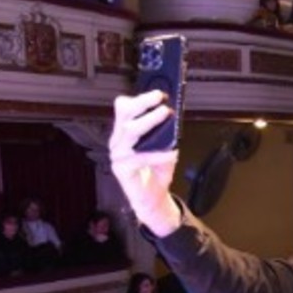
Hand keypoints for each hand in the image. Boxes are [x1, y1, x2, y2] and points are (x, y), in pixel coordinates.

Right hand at [109, 91, 181, 235]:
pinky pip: (139, 157)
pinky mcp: (122, 169)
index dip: (139, 99)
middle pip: (124, 114)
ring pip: (130, 132)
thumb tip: (175, 116)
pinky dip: (157, 154)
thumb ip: (167, 134)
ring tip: (165, 115)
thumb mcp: (165, 147)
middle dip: (142, 103)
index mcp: (125, 132)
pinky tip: (171, 153)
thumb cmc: (157, 171)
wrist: (152, 198)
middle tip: (160, 98)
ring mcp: (118, 155)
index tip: (158, 94)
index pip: (124, 108)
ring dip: (149, 121)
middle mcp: (118, 141)